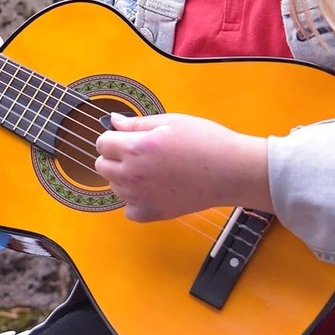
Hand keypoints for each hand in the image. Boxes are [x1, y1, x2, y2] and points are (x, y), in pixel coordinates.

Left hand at [95, 112, 271, 221]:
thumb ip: (137, 123)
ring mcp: (141, 197)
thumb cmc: (206, 141)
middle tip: (138, 152)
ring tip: (150, 169)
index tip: (125, 137)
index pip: (102, 143)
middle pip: (102, 166)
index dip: (112, 137)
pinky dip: (135, 201)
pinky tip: (151, 190)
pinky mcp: (153, 213)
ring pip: (115, 187)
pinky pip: (128, 210)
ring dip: (124, 177)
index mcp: (136, 148)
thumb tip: (113, 121)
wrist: (232, 171)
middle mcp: (133, 174)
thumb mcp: (170, 121)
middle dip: (114, 156)